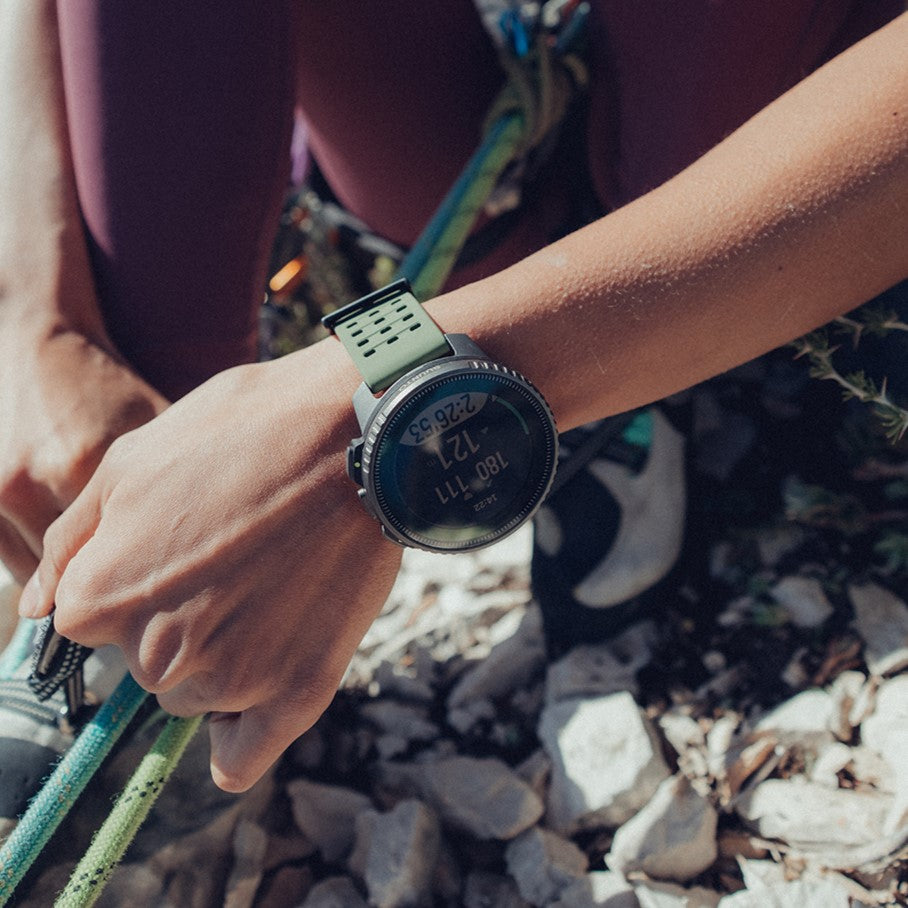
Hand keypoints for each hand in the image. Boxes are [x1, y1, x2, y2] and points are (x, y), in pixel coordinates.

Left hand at [19, 343, 402, 790]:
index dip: (135, 580)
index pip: (92, 623)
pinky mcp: (296, 693)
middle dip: (177, 620)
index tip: (183, 548)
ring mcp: (229, 679)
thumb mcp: (133, 459)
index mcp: (102, 598)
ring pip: (197, 695)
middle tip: (237, 559)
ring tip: (271, 588)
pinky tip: (257, 690)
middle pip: (146, 663)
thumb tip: (38, 610)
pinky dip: (239, 738)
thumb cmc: (244, 434)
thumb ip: (71, 542)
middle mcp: (154, 654)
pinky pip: (240, 760)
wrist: (354, 436)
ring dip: (219, 659)